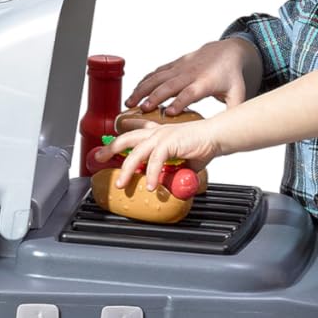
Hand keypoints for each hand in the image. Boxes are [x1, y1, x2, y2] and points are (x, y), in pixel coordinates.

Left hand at [106, 114, 228, 192]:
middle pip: (125, 139)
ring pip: (135, 153)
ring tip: (121, 184)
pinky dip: (152, 174)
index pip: (133, 132)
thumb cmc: (203, 145)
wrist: (217, 136)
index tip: (107, 147)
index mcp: (158, 133)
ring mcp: (161, 136)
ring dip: (127, 170)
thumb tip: (168, 184)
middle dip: (110, 149)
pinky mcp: (169, 143)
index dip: (118, 139)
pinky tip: (152, 186)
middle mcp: (156, 132)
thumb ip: (173, 171)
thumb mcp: (182, 161)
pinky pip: (155, 160)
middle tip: (99, 159)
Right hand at [128, 38, 255, 114]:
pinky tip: (134, 91)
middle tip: (142, 109)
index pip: (190, 93)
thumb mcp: (238, 94)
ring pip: (157, 77)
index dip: (179, 102)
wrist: (228, 51)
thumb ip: (233, 112)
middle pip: (169, 85)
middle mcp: (190, 74)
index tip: (168, 113)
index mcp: (205, 83)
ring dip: (142, 89)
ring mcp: (180, 67)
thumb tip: (232, 132)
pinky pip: (155, 72)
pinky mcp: (173, 64)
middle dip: (154, 97)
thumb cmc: (231, 76)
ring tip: (129, 102)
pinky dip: (143, 81)